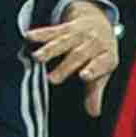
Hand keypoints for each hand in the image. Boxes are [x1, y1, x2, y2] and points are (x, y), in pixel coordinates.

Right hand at [25, 1, 119, 115]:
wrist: (100, 23)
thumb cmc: (100, 54)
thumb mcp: (103, 71)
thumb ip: (95, 92)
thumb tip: (94, 113)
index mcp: (106, 55)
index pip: (101, 63)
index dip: (93, 69)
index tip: (83, 76)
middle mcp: (94, 42)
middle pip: (79, 54)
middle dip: (65, 66)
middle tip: (52, 79)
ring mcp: (80, 34)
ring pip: (64, 42)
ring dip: (49, 49)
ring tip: (37, 58)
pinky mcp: (66, 27)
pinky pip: (53, 31)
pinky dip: (40, 34)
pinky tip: (28, 37)